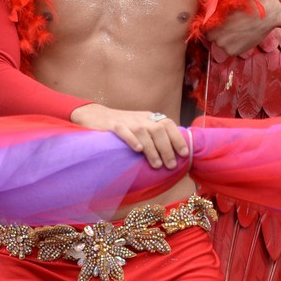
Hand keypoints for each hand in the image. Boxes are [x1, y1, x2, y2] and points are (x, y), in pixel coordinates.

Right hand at [69, 103, 189, 169]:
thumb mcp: (141, 126)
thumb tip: (174, 152)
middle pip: (158, 130)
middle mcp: (140, 118)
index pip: (168, 124)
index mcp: (149, 118)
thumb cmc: (122, 125)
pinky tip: (137, 150)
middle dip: (167, 148)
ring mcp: (126, 121)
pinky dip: (132, 140)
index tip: (184, 154)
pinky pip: (124, 131)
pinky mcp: (112, 125)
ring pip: (143, 132)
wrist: (95, 115)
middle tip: (170, 165)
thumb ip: (155, 135)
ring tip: (157, 165)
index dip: (177, 138)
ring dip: (152, 149)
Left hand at [206, 0, 280, 55]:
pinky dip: (233, 44)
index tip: (217, 23)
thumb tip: (206, 14)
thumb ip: (215, 12)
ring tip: (238, 30)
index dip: (210, 25)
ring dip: (226, 39)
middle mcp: (216, 37)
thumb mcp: (228, 4)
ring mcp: (225, 46)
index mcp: (212, 23)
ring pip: (220, 43)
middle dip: (217, 32)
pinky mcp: (234, 52)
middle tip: (229, 26)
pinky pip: (229, 49)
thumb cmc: (247, 6)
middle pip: (211, 37)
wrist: (266, 14)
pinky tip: (242, 36)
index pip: (203, 28)